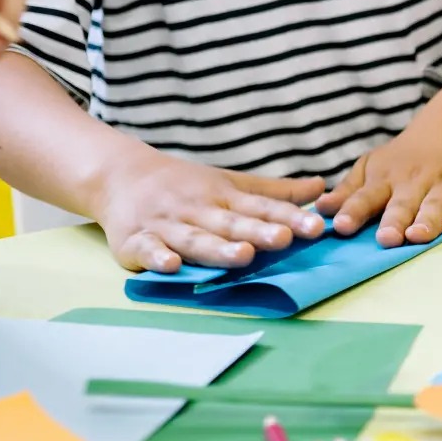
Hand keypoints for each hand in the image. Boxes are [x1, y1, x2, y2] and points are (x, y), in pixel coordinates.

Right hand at [95, 153, 326, 272]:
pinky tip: (172, 265)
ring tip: (243, 256)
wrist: (119, 175)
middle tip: (284, 239)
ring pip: (195, 239)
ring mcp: (167, 225)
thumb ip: (276, 192)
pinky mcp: (135, 240)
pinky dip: (157, 257)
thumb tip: (322, 188)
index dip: (289, 217)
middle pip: (231, 223)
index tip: (316, 227)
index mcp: (224, 197)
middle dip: (258, 232)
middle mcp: (198, 210)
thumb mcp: (232, 183)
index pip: (262, 208)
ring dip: (217, 248)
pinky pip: (147, 249)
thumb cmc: (186, 186)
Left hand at [315, 117, 441, 246]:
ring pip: (435, 204)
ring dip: (427, 220)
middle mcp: (414, 181)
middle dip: (394, 220)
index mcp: (385, 178)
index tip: (341, 226)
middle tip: (386, 239)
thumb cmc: (403, 159)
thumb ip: (348, 192)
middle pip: (402, 203)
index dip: (354, 211)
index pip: (366, 196)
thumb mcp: (371, 168)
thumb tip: (319, 210)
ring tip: (417, 236)